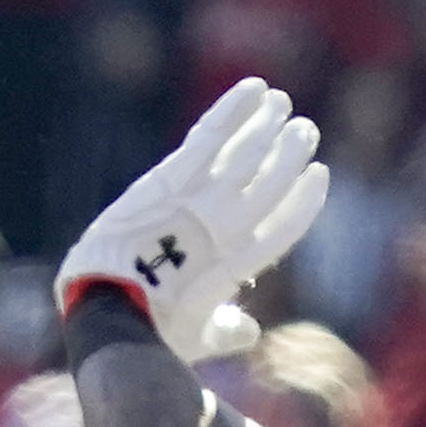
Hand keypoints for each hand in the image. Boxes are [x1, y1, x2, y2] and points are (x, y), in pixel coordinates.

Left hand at [55, 76, 331, 366]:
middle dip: (292, 151)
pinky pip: (212, 133)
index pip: (288, 224)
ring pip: (249, 151)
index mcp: (241, 265)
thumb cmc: (151, 332)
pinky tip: (254, 89)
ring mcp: (203, 200)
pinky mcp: (172, 178)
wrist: (108, 310)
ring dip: (268, 123)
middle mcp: (230, 228)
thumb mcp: (195, 337)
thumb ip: (225, 331)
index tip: (317, 176)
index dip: (305, 198)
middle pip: (274, 178)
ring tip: (281, 104)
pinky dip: (236, 108)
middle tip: (303, 131)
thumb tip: (247, 333)